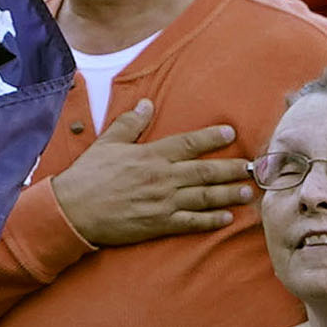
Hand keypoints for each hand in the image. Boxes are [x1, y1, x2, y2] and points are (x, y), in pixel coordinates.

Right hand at [51, 100, 256, 248]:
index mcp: (151, 155)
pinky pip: (191, 222)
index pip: (188, 143)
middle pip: (204, 171)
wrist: (73, 210)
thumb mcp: (107, 142)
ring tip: (248, 191)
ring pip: (203, 197)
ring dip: (228, 194)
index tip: (231, 133)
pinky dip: (210, 221)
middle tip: (253, 167)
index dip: (212, 138)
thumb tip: (146, 103)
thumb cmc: (88, 175)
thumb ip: (130, 123)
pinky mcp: (159, 224)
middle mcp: (162, 177)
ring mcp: (163, 202)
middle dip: (231, 168)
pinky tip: (227, 218)